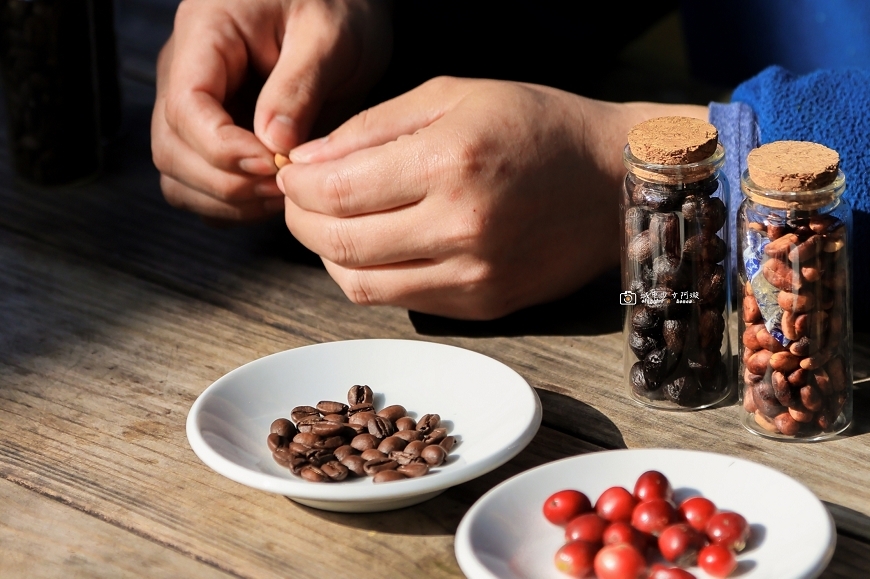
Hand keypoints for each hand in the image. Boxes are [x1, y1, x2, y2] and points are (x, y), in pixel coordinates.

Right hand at [151, 0, 391, 221]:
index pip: (186, 109)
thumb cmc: (337, 7)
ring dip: (228, 201)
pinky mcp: (210, 136)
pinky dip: (233, 206)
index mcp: (207, 34)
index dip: (225, 150)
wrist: (340, 6)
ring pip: (178, 178)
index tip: (275, 164)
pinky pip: (200, 188)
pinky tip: (274, 195)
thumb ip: (299, 88)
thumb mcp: (331, 38)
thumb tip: (274, 147)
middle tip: (287, 185)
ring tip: (284, 192)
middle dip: (228, 182)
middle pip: (171, 150)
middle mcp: (185, 73)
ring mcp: (194, 108)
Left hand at [279, 77, 706, 318]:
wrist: (614, 182)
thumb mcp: (453, 95)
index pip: (336, 192)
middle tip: (301, 201)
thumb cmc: (536, 125)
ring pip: (360, 286)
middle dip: (301, 222)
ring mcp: (475, 277)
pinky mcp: (485, 308)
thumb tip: (304, 162)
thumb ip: (371, 128)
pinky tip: (376, 247)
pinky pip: (400, 301)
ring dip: (330, 257)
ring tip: (334, 224)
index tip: (290, 175)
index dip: (296, 188)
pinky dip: (370, 277)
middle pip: (338, 245)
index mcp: (450, 162)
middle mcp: (461, 228)